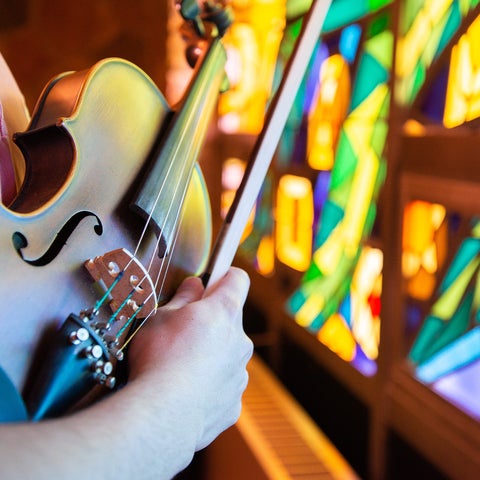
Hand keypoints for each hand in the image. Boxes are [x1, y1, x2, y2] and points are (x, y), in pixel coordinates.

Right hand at [128, 266, 252, 450]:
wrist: (160, 417)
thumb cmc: (158, 358)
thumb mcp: (161, 316)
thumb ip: (184, 297)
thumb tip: (196, 285)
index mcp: (224, 312)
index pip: (238, 280)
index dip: (225, 275)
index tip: (214, 277)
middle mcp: (240, 341)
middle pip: (230, 320)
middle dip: (211, 321)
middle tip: (181, 331)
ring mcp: (239, 374)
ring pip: (227, 354)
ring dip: (211, 354)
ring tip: (178, 367)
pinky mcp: (234, 403)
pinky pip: (223, 385)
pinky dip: (208, 384)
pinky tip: (185, 392)